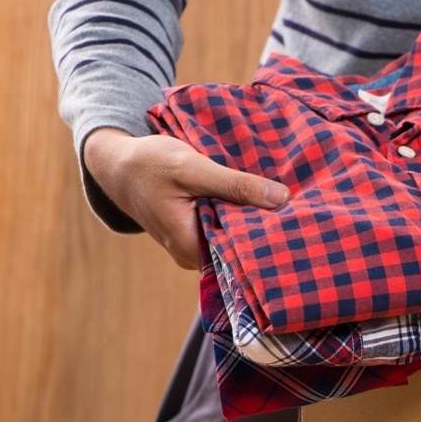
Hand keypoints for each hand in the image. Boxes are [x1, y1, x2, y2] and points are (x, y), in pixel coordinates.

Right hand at [84, 128, 289, 269]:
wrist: (117, 163)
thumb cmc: (150, 164)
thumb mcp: (194, 169)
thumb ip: (235, 185)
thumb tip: (282, 198)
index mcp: (190, 248)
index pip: (241, 258)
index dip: (270, 244)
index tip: (300, 231)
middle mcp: (193, 255)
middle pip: (240, 251)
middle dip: (267, 235)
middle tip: (303, 219)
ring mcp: (194, 246)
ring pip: (234, 239)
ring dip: (255, 224)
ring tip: (290, 211)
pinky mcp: (197, 232)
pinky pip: (226, 229)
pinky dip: (242, 217)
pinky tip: (265, 205)